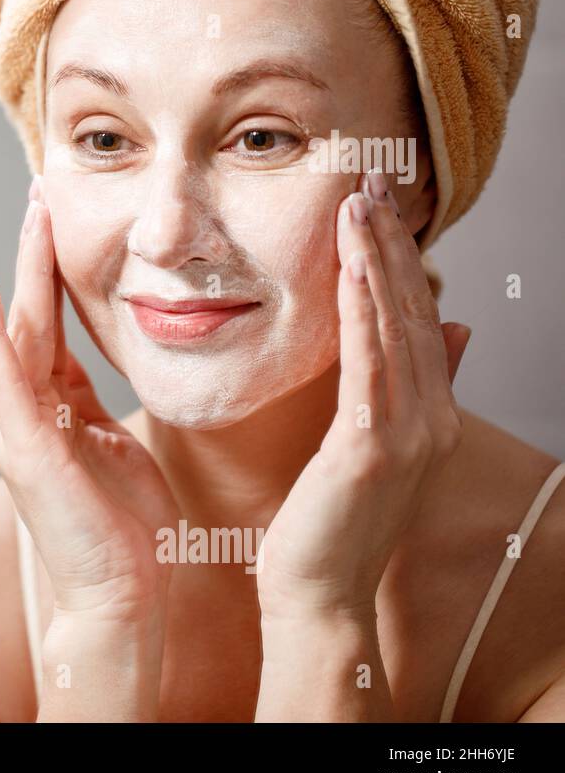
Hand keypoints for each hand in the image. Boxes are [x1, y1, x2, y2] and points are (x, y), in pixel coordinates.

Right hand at [0, 185, 177, 622]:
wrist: (123, 595)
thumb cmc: (126, 531)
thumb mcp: (114, 447)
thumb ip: (93, 405)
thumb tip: (94, 373)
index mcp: (51, 410)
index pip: (50, 327)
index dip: (53, 273)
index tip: (61, 220)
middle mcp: (24, 413)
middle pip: (30, 319)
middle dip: (36, 254)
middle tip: (42, 193)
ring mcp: (20, 429)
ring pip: (19, 335)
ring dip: (24, 273)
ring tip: (32, 216)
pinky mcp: (27, 449)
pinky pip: (8, 381)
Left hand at [257, 170, 470, 617]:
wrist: (320, 592)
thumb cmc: (332, 522)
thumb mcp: (375, 446)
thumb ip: (415, 387)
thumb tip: (453, 326)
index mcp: (428, 415)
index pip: (416, 319)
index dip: (400, 259)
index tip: (378, 206)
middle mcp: (429, 419)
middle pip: (412, 312)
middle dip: (392, 244)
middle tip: (372, 180)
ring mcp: (408, 434)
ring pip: (395, 328)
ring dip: (379, 261)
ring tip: (362, 204)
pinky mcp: (372, 447)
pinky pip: (371, 365)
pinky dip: (366, 312)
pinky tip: (355, 268)